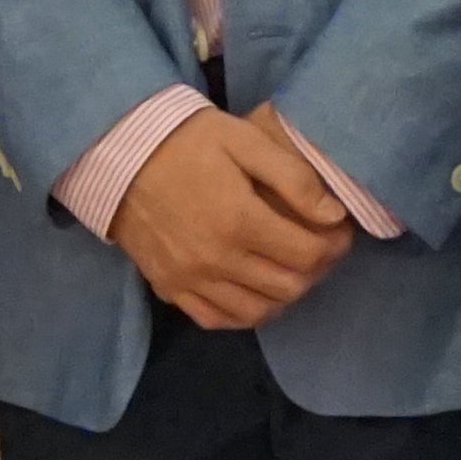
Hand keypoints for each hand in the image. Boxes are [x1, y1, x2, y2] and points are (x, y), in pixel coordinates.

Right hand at [107, 106, 352, 328]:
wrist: (120, 153)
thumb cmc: (189, 140)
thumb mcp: (245, 140)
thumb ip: (293, 178)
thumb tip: (334, 214)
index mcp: (240, 221)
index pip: (308, 254)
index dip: (335, 245)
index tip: (340, 230)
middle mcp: (217, 260)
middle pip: (289, 286)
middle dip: (317, 269)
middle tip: (322, 247)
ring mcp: (190, 280)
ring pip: (258, 311)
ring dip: (286, 295)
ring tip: (293, 267)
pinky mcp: (170, 289)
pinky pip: (217, 319)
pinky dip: (246, 312)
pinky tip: (257, 291)